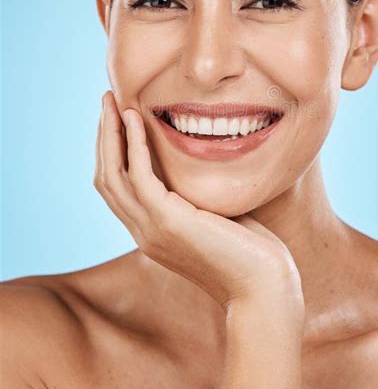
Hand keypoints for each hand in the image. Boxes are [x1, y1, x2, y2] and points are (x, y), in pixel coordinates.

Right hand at [94, 91, 303, 310]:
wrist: (264, 287)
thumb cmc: (250, 251)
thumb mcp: (215, 215)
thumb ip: (197, 193)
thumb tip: (200, 159)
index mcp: (152, 231)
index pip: (118, 188)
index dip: (113, 151)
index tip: (119, 117)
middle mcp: (143, 232)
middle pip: (107, 178)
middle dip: (104, 137)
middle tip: (107, 101)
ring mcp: (151, 230)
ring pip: (113, 175)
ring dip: (111, 134)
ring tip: (113, 101)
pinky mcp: (167, 222)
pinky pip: (139, 175)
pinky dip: (133, 144)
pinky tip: (136, 118)